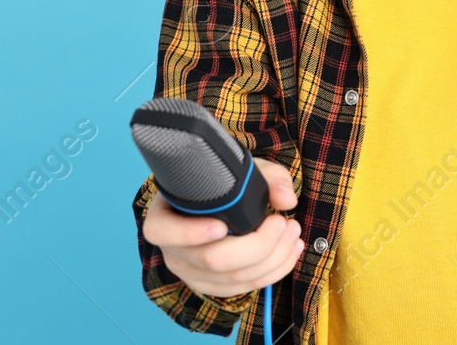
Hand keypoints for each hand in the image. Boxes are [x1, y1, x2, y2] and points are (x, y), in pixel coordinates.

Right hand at [141, 157, 303, 298]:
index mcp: (164, 215)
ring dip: (273, 259)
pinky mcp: (211, 285)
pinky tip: (289, 252)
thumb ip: (268, 176)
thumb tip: (286, 200)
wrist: (218, 198)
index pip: (163, 231)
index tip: (222, 226)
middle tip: (283, 221)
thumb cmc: (223, 182)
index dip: (191, 233)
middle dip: (257, 245)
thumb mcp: (242, 168)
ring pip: (233, 278)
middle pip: (212, 260)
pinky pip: (242, 288)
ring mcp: (190, 272)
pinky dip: (272, 272)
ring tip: (293, 233)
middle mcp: (171, 249)